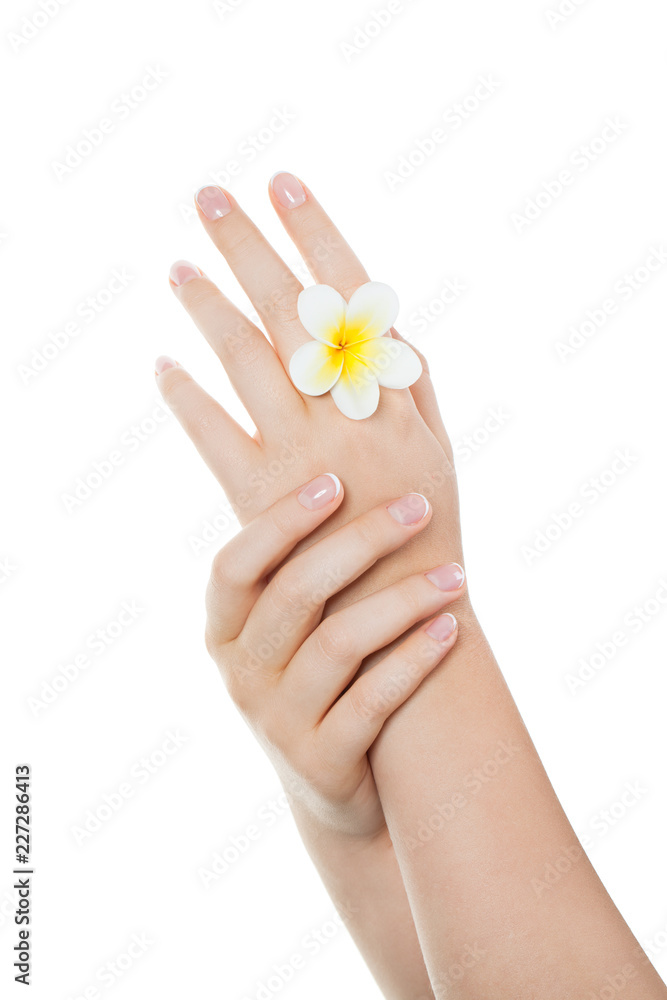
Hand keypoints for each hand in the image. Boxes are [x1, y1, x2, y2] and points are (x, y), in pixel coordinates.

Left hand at [157, 173, 472, 649]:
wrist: (400, 614)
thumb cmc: (425, 529)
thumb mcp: (438, 445)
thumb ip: (415, 381)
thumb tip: (391, 321)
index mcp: (392, 393)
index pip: (350, 291)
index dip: (314, 232)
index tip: (284, 183)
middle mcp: (343, 411)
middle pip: (287, 307)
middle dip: (247, 244)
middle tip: (210, 195)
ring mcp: (296, 452)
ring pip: (244, 356)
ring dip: (208, 304)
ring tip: (178, 266)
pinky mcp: (257, 495)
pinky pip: (210, 433)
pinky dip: (183, 396)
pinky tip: (161, 364)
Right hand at [205, 472, 464, 838]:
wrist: (331, 783)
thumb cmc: (321, 677)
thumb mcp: (293, 627)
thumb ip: (304, 557)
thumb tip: (343, 459)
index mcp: (224, 629)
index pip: (235, 564)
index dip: (281, 521)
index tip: (335, 480)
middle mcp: (240, 672)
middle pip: (294, 593)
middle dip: (361, 542)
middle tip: (420, 507)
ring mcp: (276, 721)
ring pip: (338, 644)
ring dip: (403, 600)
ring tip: (456, 575)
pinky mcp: (320, 761)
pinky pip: (371, 701)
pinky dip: (414, 660)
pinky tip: (451, 629)